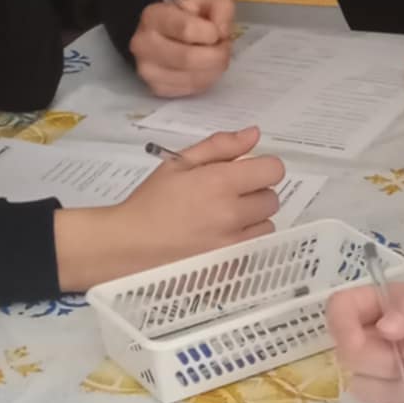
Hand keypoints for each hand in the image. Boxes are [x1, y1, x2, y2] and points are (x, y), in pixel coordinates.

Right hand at [54, 128, 282, 287]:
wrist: (129, 244)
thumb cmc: (152, 201)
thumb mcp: (179, 163)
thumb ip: (220, 146)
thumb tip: (254, 134)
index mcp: (221, 183)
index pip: (274, 170)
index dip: (261, 168)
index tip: (245, 172)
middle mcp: (232, 214)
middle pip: (272, 199)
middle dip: (255, 193)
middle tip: (226, 196)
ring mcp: (232, 245)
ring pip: (266, 226)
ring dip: (251, 220)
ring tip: (221, 219)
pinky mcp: (229, 267)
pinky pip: (251, 249)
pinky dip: (240, 243)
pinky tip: (216, 240)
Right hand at [131, 0, 234, 97]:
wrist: (172, 34)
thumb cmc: (190, 15)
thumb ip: (220, 8)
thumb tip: (220, 33)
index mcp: (153, 15)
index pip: (186, 29)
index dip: (211, 33)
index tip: (215, 32)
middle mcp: (142, 43)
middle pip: (188, 58)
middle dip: (216, 55)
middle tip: (222, 48)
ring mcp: (147, 69)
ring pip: (192, 78)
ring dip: (214, 69)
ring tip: (214, 57)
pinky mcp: (156, 88)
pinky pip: (190, 89)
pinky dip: (205, 80)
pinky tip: (203, 68)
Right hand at [327, 282, 403, 402]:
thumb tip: (382, 328)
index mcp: (396, 306)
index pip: (343, 309)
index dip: (344, 327)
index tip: (374, 341)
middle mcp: (388, 340)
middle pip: (347, 355)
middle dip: (382, 363)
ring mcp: (398, 376)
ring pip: (362, 388)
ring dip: (400, 387)